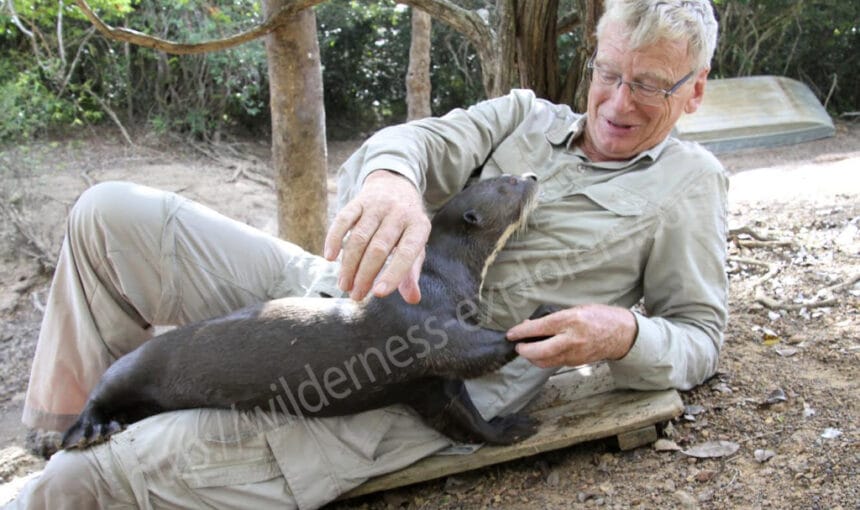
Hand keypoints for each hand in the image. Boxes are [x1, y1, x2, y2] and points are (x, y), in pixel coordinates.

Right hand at [324, 170, 429, 303]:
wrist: (395, 186)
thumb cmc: (405, 227)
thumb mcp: (416, 246)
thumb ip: (412, 273)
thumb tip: (413, 299)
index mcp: (418, 226)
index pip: (407, 253)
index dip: (393, 274)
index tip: (378, 294)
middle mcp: (399, 213)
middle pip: (378, 248)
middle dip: (365, 274)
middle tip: (355, 296)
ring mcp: (377, 206)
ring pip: (359, 237)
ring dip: (349, 264)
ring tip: (344, 286)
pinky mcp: (358, 201)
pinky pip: (343, 219)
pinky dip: (334, 238)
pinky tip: (329, 257)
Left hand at [506, 304, 637, 367]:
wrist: (621, 334)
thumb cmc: (598, 317)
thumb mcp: (576, 309)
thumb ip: (554, 318)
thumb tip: (532, 325)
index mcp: (570, 320)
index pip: (540, 328)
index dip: (522, 332)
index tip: (511, 334)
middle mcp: (571, 339)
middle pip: (540, 351)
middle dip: (524, 350)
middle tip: (518, 346)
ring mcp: (574, 353)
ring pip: (545, 361)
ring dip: (532, 357)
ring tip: (527, 349)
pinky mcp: (576, 363)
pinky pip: (554, 363)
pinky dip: (544, 359)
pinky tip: (541, 352)